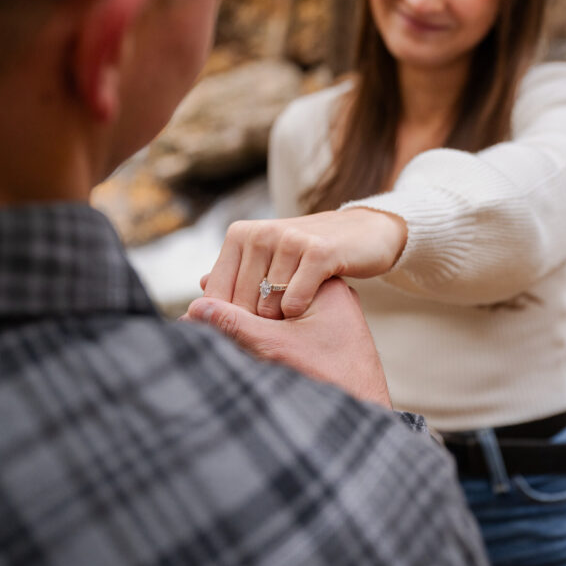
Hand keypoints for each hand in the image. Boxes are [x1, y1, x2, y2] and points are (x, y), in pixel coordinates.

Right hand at [185, 277, 391, 407]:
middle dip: (237, 301)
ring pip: (276, 309)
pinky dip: (263, 332)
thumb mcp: (276, 347)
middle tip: (200, 305)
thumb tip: (193, 308)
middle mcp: (327, 295)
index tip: (202, 295)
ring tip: (213, 324)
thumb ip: (234, 324)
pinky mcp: (323, 337)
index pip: (267, 272)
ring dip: (247, 318)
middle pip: (269, 289)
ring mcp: (326, 316)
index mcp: (323, 283)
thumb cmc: (331, 379)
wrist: (368, 413)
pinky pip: (286, 326)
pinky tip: (239, 339)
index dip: (233, 288)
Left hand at [200, 207, 406, 317]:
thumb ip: (237, 271)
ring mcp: (289, 239)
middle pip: (238, 303)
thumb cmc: (312, 253)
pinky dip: (297, 312)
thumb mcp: (270, 258)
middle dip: (254, 325)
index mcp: (240, 234)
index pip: (215, 293)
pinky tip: (303, 311)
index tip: (244, 333)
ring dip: (278, 321)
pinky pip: (293, 300)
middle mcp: (260, 233)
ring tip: (291, 319)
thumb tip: (200, 285)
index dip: (226, 322)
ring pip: (265, 305)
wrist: (365, 233)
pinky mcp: (319, 251)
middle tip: (275, 327)